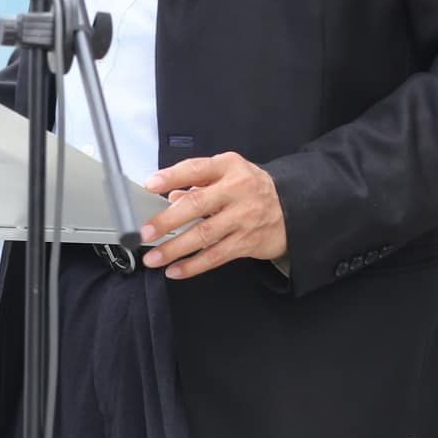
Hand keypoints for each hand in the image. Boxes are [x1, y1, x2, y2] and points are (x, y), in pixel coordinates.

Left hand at [139, 153, 287, 279]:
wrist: (291, 208)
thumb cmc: (251, 188)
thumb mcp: (228, 174)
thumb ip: (199, 184)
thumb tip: (171, 198)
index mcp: (229, 167)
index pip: (195, 169)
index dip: (171, 177)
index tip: (150, 185)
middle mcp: (237, 190)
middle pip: (197, 204)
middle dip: (167, 220)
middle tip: (145, 232)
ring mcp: (243, 218)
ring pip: (204, 235)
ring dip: (175, 249)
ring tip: (153, 258)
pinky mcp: (247, 242)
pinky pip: (216, 256)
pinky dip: (193, 265)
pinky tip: (175, 270)